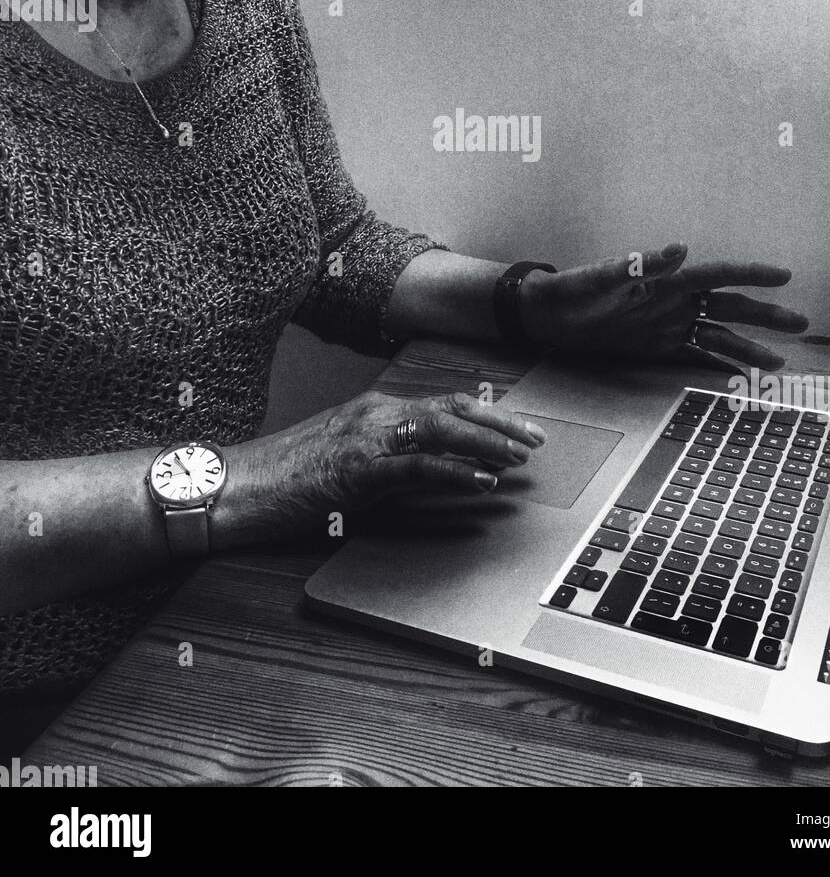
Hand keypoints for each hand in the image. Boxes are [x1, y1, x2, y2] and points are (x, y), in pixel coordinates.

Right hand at [218, 392, 545, 546]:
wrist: (233, 486)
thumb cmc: (284, 478)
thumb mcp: (347, 461)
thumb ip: (391, 460)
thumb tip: (440, 471)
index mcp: (375, 410)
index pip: (445, 403)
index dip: (489, 413)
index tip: (522, 427)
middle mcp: (376, 414)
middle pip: (453, 409)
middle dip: (501, 424)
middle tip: (537, 440)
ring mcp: (366, 438)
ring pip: (441, 428)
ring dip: (488, 442)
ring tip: (520, 457)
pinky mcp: (355, 469)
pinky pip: (416, 466)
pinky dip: (455, 470)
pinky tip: (482, 479)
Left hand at [519, 244, 807, 369]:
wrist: (549, 315)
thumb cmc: (574, 289)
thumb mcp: (604, 276)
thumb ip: (641, 265)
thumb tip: (679, 247)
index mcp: (667, 280)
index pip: (718, 274)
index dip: (752, 275)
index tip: (784, 276)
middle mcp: (676, 301)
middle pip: (730, 306)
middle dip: (765, 315)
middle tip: (801, 323)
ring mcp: (670, 324)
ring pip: (720, 335)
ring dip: (749, 347)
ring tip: (780, 362)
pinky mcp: (659, 346)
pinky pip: (697, 356)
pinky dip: (721, 366)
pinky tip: (743, 377)